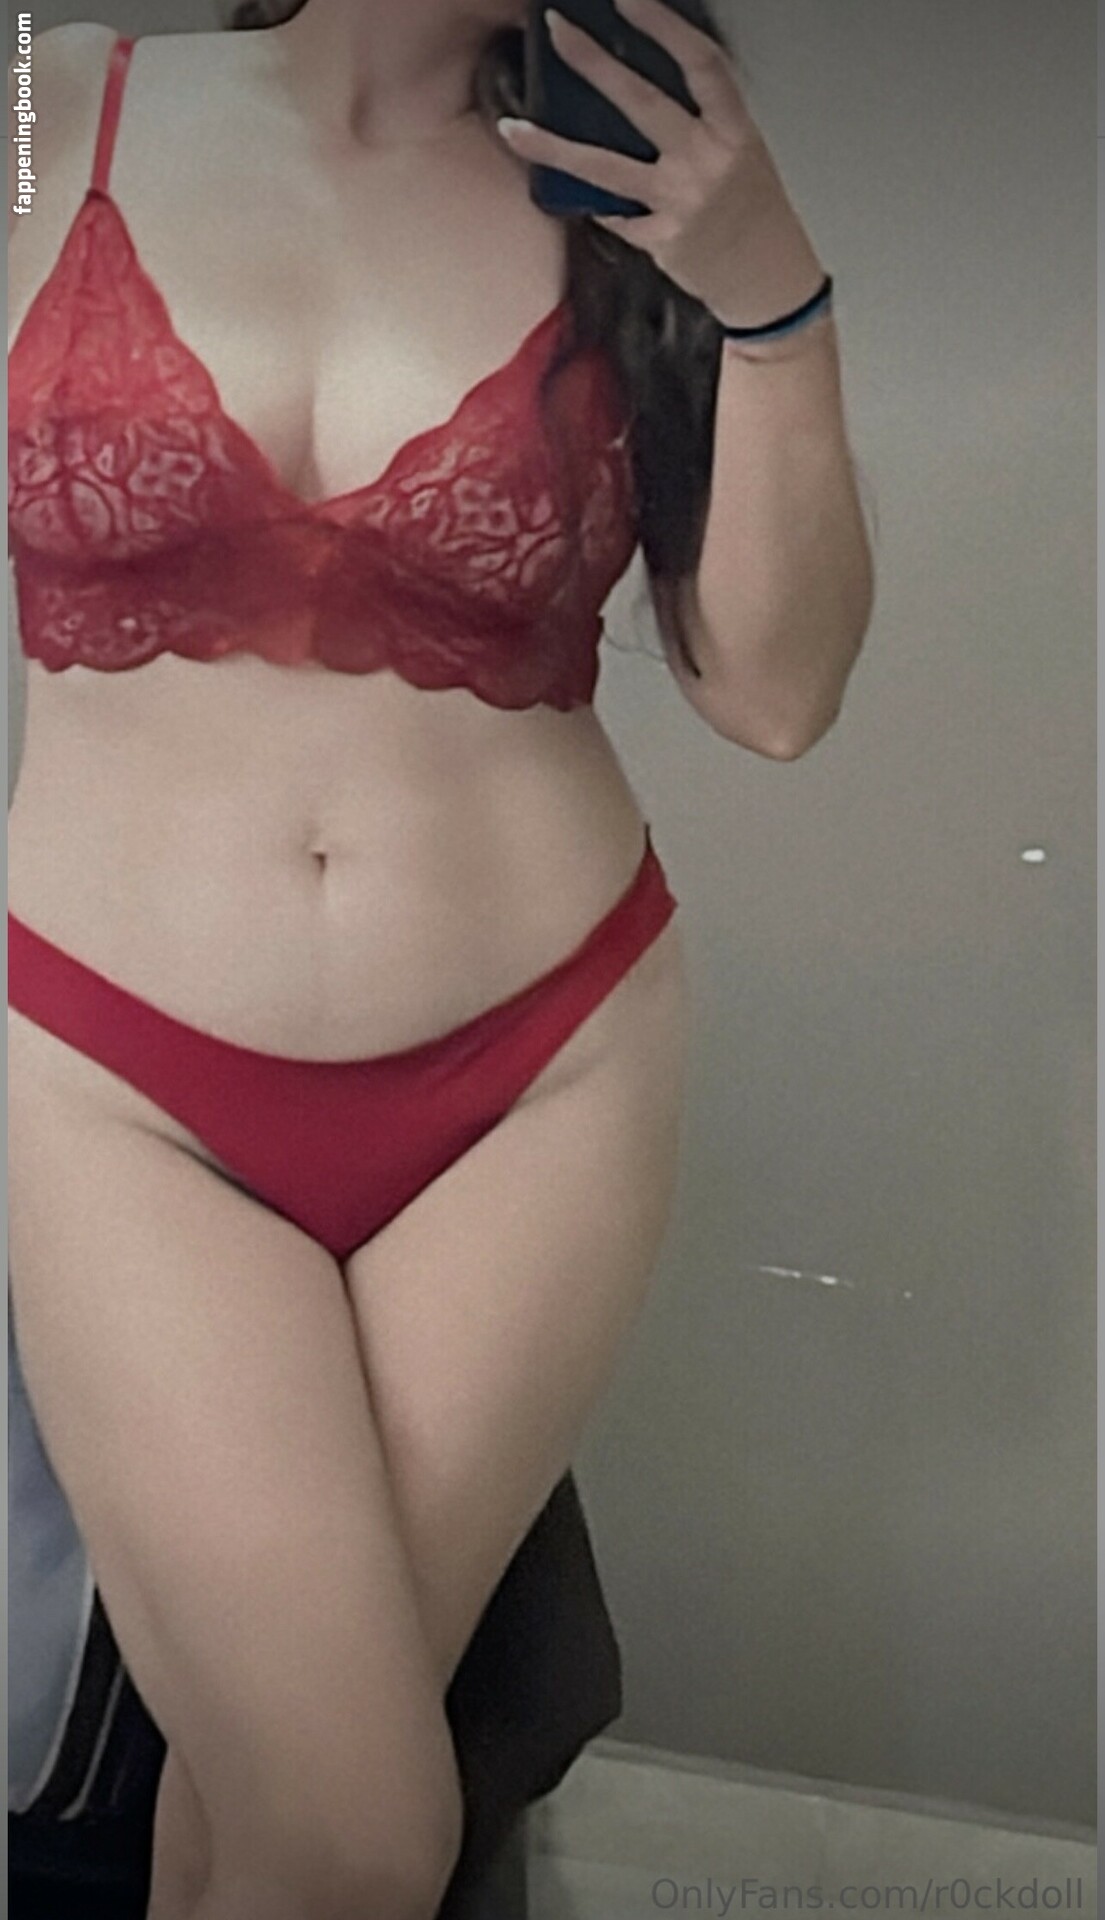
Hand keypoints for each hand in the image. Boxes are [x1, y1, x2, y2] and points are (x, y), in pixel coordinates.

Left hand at [497, 0, 825, 328]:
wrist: (767, 280)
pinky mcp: (660, 241)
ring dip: (553, 148)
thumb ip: (702, 121)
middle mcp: (706, 161)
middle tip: (558, 30)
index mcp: (733, 129)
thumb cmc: (754, 211)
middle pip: (641, 102)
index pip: (699, 64)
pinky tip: (578, 197)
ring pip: (605, 168)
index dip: (664, 26)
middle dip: (593, 62)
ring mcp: (679, 202)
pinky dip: (598, 205)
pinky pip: (614, 215)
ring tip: (513, 129)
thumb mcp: (740, 151)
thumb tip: (640, 89)